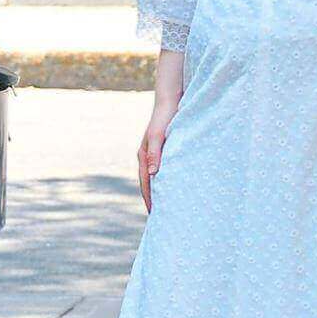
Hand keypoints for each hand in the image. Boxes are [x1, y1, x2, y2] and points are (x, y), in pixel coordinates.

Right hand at [137, 89, 181, 213]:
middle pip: (148, 183)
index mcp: (144, 155)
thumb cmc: (165, 117)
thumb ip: (155, 154)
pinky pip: (161, 169)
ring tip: (166, 205)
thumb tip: (153, 174)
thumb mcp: (159, 136)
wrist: (170, 100)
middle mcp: (146, 156)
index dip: (150, 199)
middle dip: (152, 199)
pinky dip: (164, 180)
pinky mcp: (162, 149)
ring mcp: (153, 152)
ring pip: (154, 177)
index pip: (146, 183)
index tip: (155, 215)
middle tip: (159, 217)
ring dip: (158, 190)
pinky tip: (172, 184)